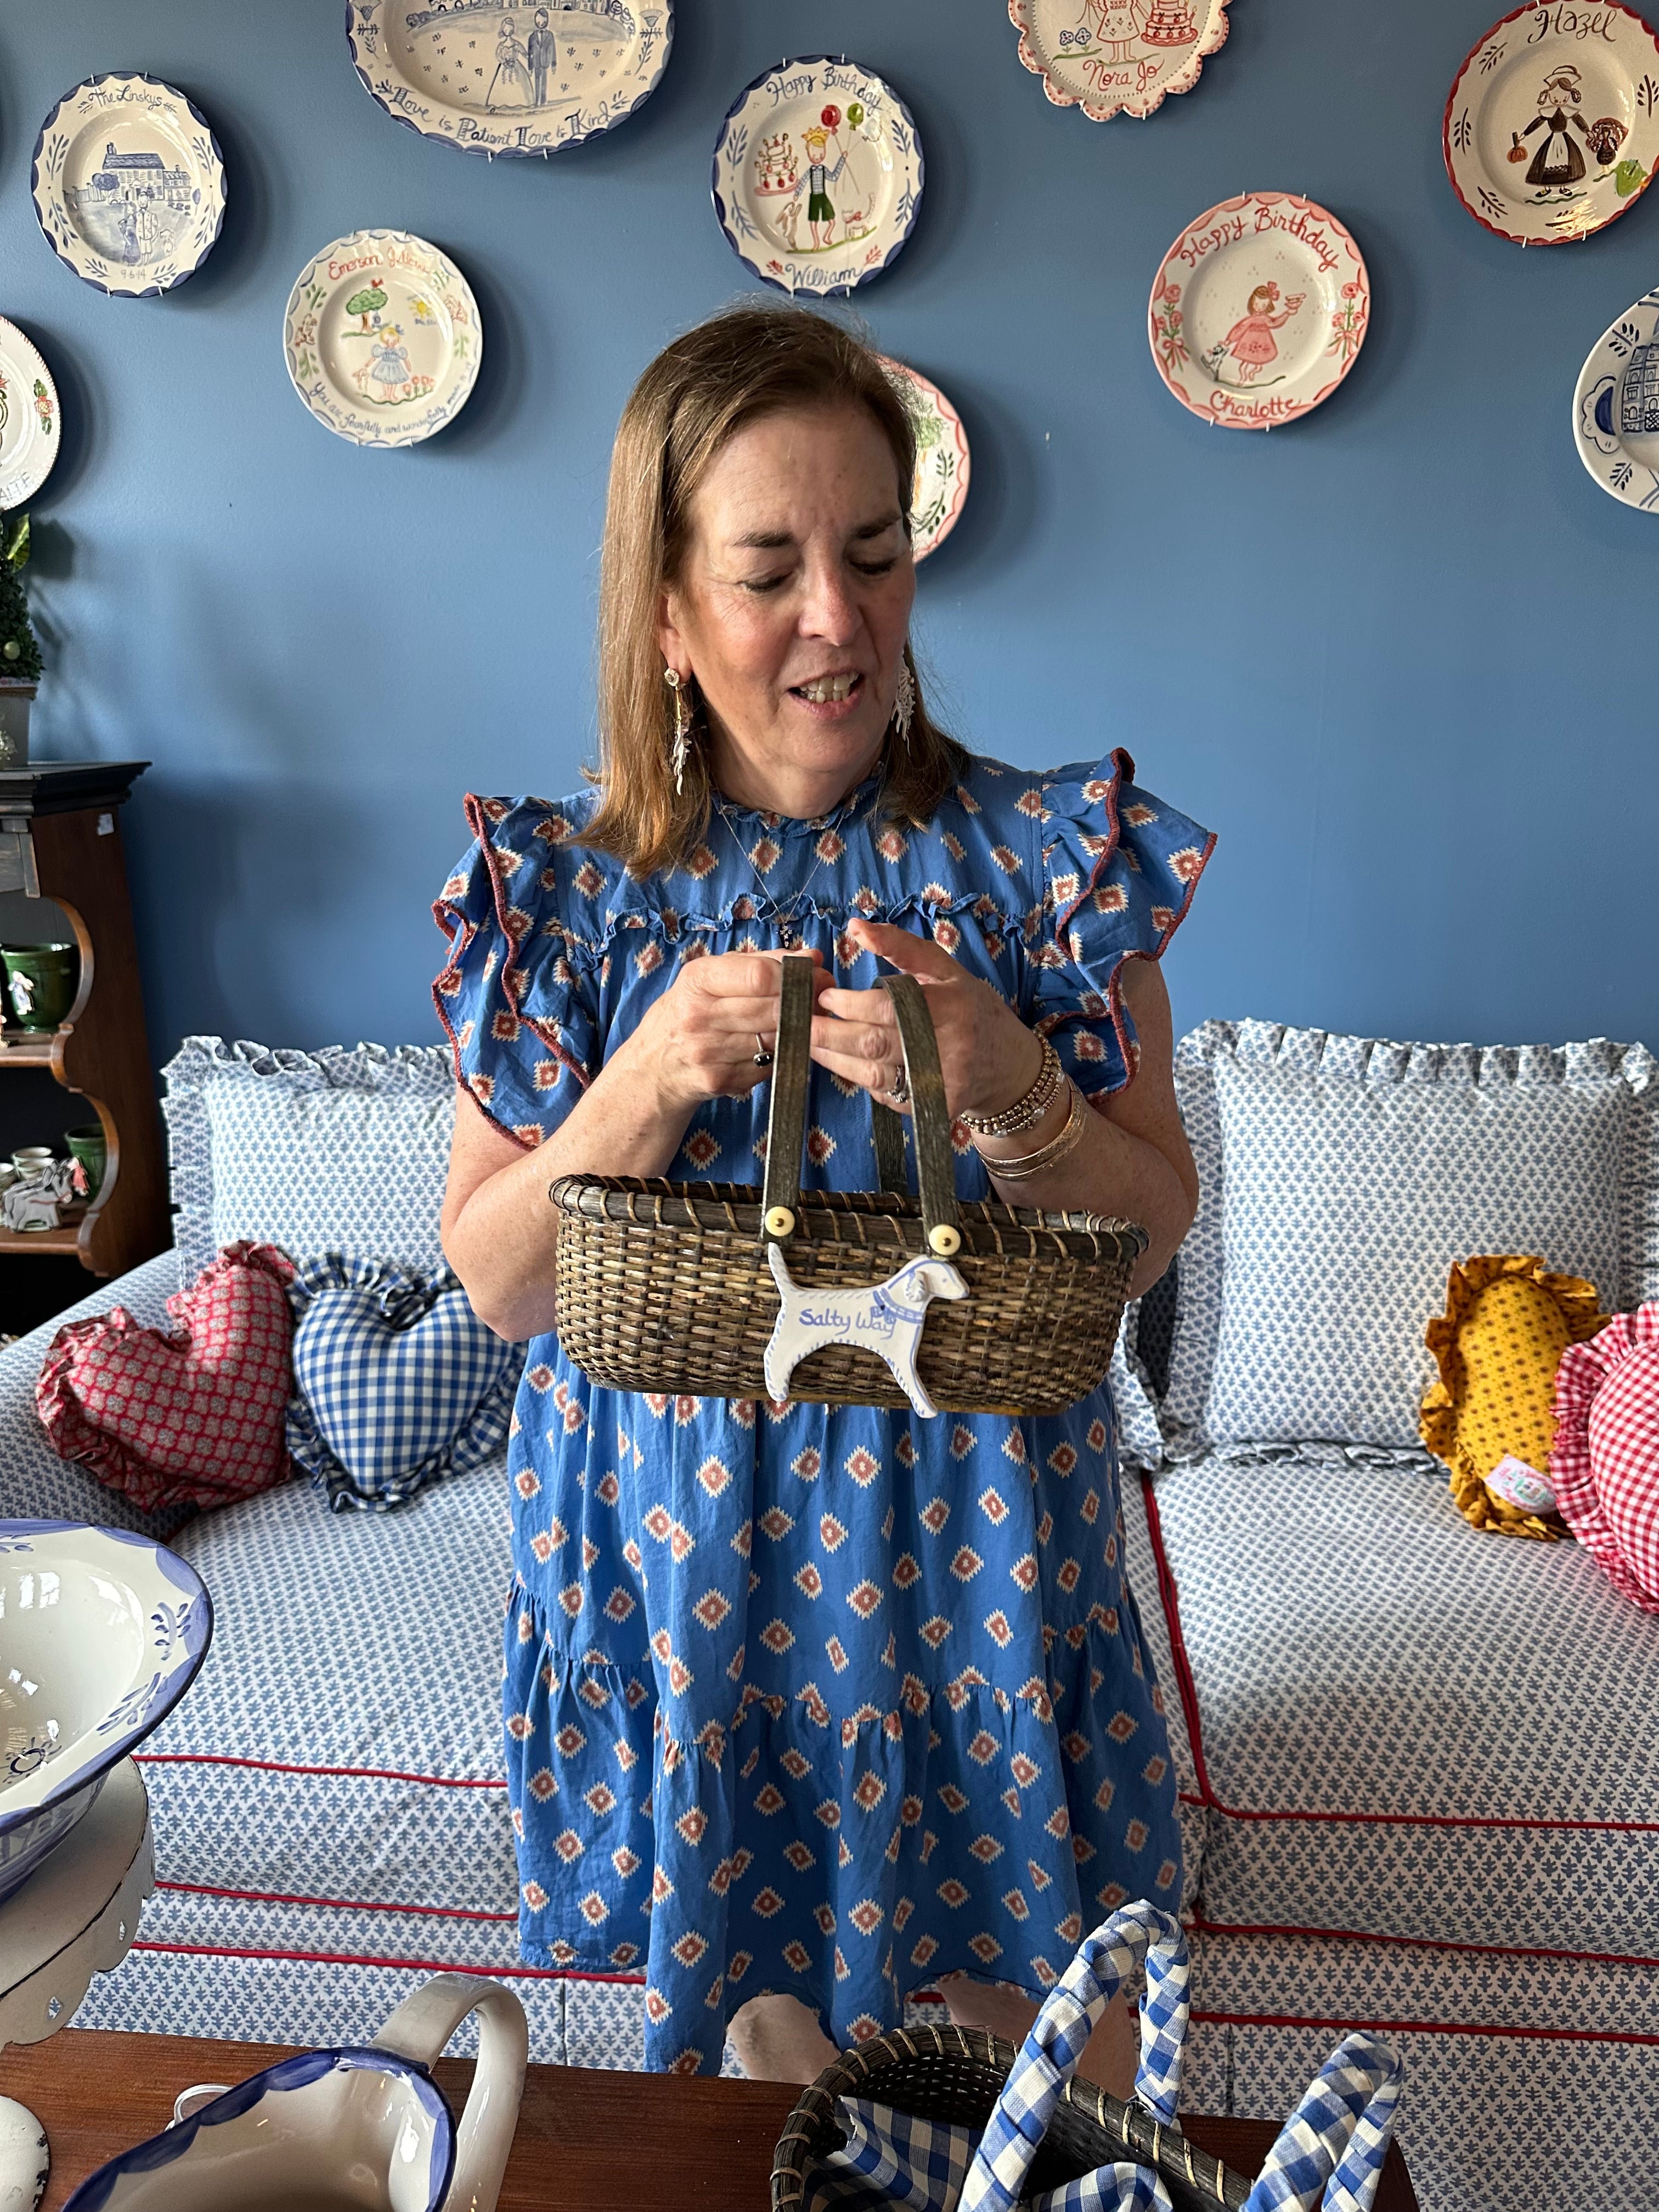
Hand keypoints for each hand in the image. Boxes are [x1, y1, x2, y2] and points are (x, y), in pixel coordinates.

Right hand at [618, 948, 826, 1114]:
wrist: (654, 1067)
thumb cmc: (688, 1012)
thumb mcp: (711, 978)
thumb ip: (762, 963)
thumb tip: (812, 956)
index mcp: (698, 981)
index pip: (758, 975)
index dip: (794, 975)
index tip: (813, 974)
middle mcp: (700, 1016)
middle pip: (773, 1008)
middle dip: (806, 1001)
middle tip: (822, 996)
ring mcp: (710, 1052)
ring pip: (777, 1038)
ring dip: (801, 1029)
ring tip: (808, 1018)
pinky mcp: (722, 1080)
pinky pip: (770, 1064)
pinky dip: (782, 1054)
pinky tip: (782, 1045)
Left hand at [810, 920, 1041, 1121]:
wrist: (1008, 1066)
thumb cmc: (970, 1008)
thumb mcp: (944, 969)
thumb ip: (900, 946)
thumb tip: (854, 927)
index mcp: (952, 1007)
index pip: (889, 1008)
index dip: (850, 1005)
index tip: (824, 996)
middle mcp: (949, 1048)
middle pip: (875, 1044)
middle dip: (830, 1034)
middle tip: (799, 1022)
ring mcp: (942, 1084)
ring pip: (874, 1075)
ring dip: (834, 1059)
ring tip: (808, 1043)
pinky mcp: (934, 1110)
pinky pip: (885, 1095)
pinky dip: (859, 1079)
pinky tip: (841, 1063)